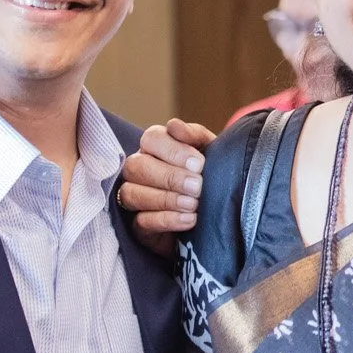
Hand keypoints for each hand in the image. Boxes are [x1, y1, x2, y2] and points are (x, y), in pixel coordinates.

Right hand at [116, 121, 213, 251]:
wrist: (220, 210)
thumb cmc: (210, 174)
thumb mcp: (210, 151)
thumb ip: (194, 135)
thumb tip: (174, 126)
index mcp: (155, 147)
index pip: (151, 138)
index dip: (173, 150)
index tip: (198, 164)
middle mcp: (139, 169)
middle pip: (136, 166)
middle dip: (169, 176)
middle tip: (197, 186)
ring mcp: (135, 197)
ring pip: (132, 193)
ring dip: (165, 199)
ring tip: (193, 204)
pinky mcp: (140, 226)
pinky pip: (142, 221)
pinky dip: (167, 219)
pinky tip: (189, 220)